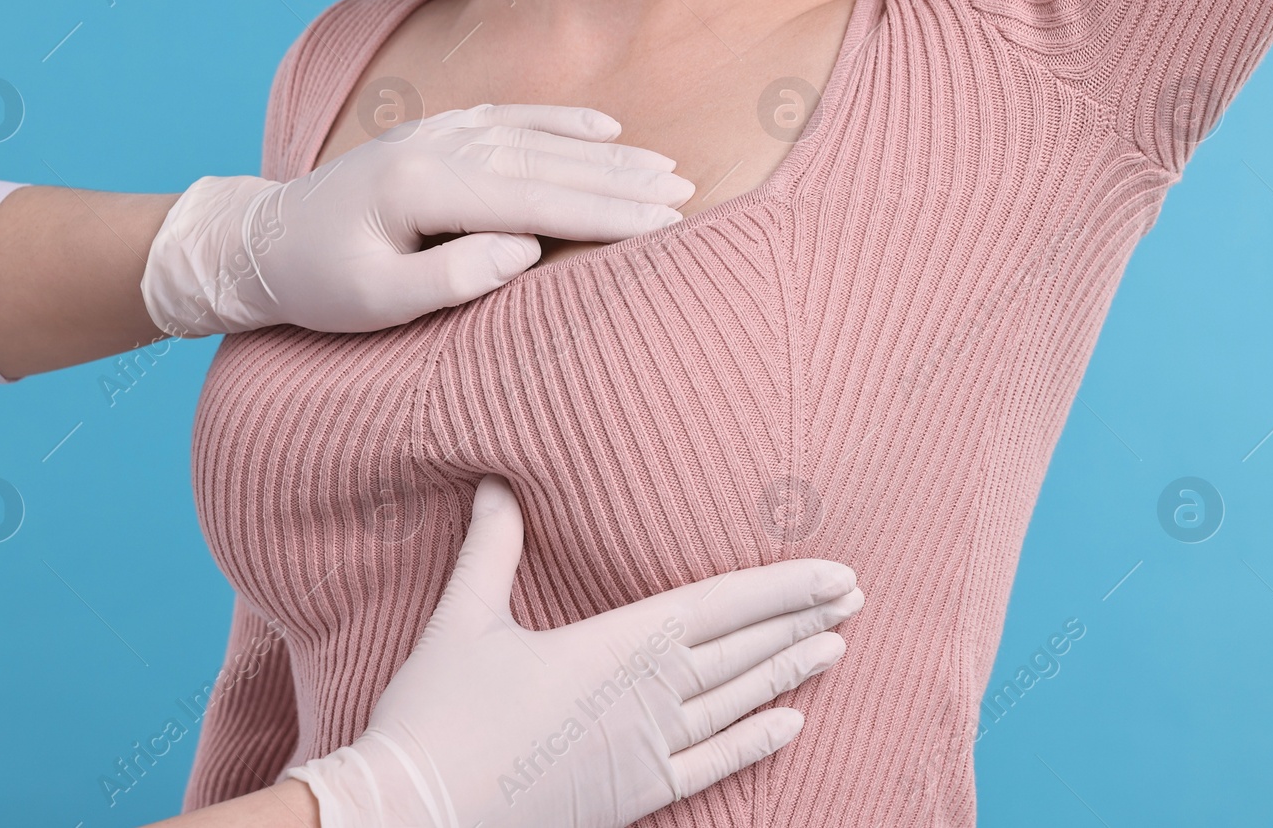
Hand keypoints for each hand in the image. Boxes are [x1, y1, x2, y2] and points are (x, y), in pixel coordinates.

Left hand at [140, 104, 693, 335]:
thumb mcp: (375, 302)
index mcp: (423, 189)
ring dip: (604, 152)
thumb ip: (450, 277)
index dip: (603, 212)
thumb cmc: (319, 284)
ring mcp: (437, 134)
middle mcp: (436, 148)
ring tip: (664, 166)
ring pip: (536, 138)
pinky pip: (511, 119)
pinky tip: (604, 126)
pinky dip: (560, 122)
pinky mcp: (437, 136)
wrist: (263, 242)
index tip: (663, 222)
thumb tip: (525, 249)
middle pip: (547, 163)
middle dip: (621, 179)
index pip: (533, 199)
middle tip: (686, 194)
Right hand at [285, 475, 863, 827]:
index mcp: (616, 647)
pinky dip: (754, 744)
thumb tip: (497, 479)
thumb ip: (492, 546)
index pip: (720, 607)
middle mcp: (648, 697)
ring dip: (789, 672)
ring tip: (838, 647)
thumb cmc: (437, 714)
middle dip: (801, 622)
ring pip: (737, 704)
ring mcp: (647, 751)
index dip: (782, 589)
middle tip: (856, 598)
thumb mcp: (464, 617)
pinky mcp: (634, 795)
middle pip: (743, 651)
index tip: (835, 574)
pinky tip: (792, 727)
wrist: (416, 814)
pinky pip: (711, 766)